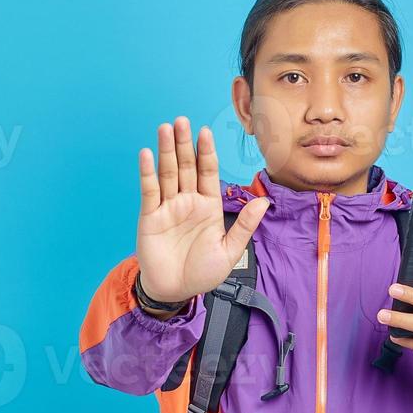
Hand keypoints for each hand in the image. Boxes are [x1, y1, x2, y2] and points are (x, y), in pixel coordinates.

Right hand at [136, 116, 270, 301]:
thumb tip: (264, 202)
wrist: (176, 291)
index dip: (206, 152)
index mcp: (208, 206)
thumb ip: (244, 225)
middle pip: (186, 166)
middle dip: (185, 144)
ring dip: (166, 151)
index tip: (206, 132)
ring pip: (167, 173)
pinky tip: (147, 155)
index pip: (208, 172)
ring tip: (166, 129)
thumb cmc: (202, 273)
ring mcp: (168, 207)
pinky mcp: (150, 216)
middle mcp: (188, 201)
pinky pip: (149, 191)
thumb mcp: (229, 251)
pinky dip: (148, 173)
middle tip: (183, 120)